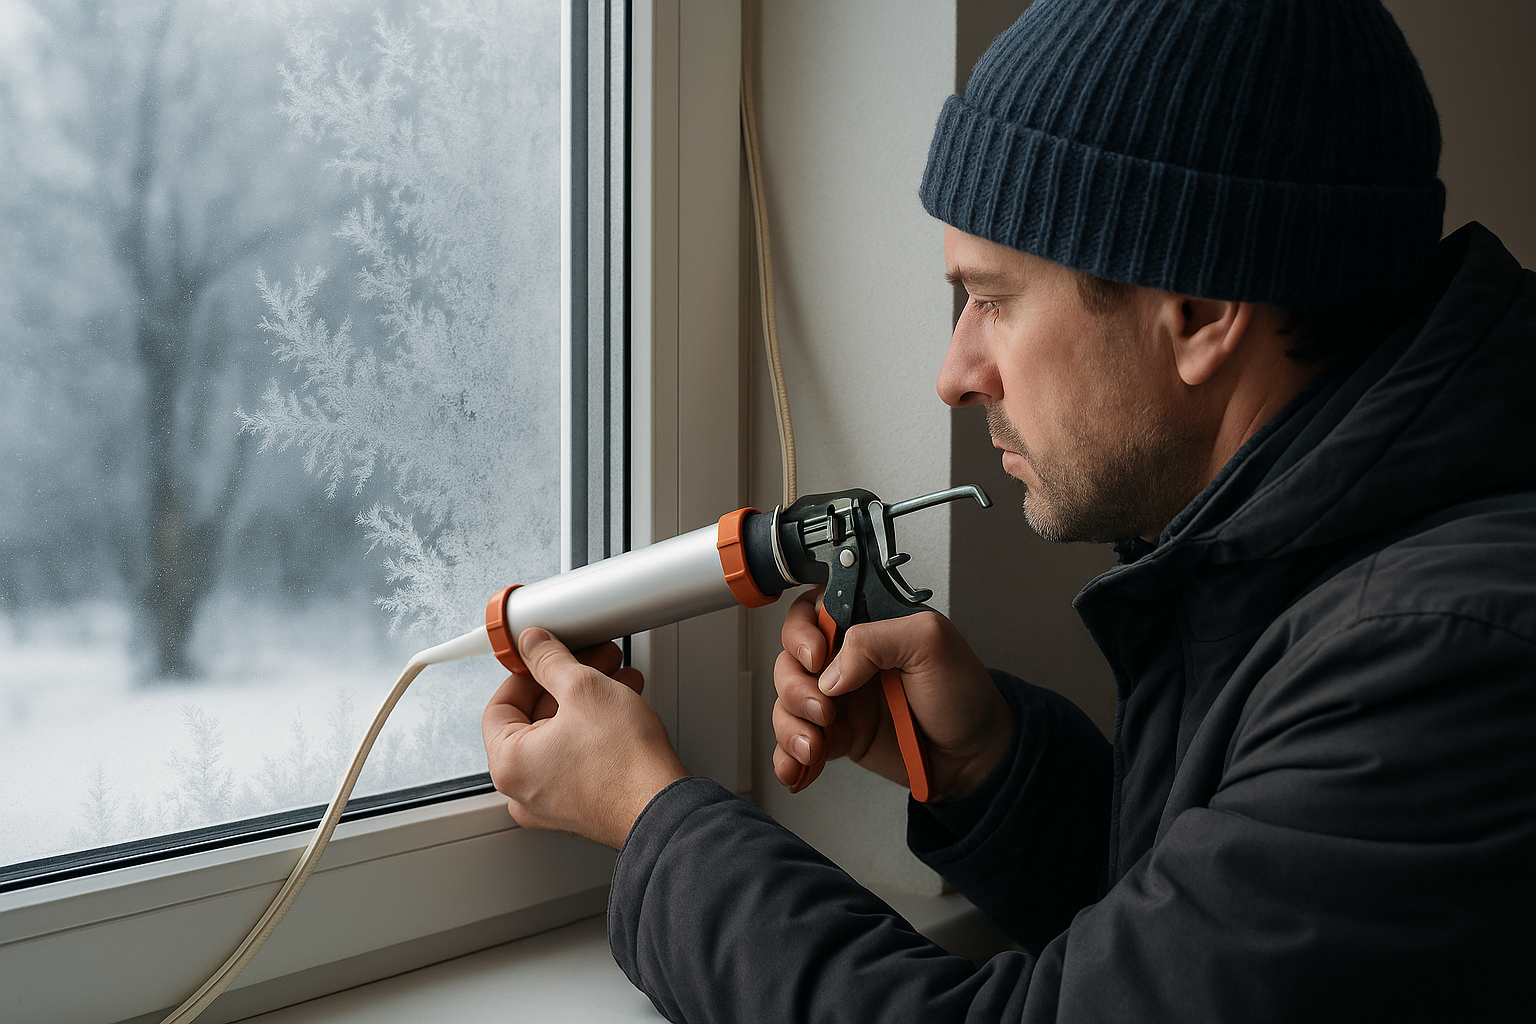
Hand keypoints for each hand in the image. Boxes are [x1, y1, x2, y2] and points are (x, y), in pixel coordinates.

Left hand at [482, 628, 686, 849]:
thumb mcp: (584, 689)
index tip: (544, 659)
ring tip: (616, 680)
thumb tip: (534, 646)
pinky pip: (574, 759)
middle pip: (533, 719)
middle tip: (591, 661)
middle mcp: (523, 790)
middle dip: (567, 682)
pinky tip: (620, 708)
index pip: (499, 705)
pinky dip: (593, 731)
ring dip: (586, 702)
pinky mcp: (579, 807)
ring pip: (559, 737)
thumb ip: (550, 660)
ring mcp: (550, 803)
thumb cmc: (625, 764)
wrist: (664, 807)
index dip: (526, 672)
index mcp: (509, 764)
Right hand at [772, 588, 1012, 801]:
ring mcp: (839, 700)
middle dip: (794, 687)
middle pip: (789, 661)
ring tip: (816, 745)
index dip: (801, 632)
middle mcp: (847, 660)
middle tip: (824, 709)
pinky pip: (797, 742)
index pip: (811, 612)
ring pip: (787, 703)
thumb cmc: (962, 694)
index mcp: (867, 627)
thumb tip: (830, 671)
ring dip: (791, 725)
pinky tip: (798, 769)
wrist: (974, 756)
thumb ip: (876, 640)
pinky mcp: (838, 736)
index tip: (816, 657)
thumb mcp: (931, 644)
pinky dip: (788, 758)